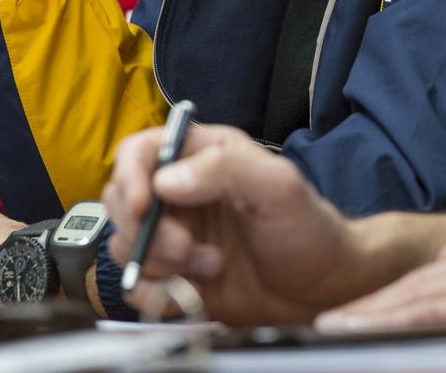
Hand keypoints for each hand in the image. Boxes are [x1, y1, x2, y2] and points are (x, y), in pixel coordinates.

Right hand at [102, 125, 365, 324]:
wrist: (323, 289)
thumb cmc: (309, 229)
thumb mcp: (279, 188)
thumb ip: (226, 170)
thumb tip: (166, 180)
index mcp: (204, 156)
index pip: (140, 151)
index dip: (130, 176)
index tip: (143, 208)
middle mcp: (183, 191)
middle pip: (122, 199)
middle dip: (147, 229)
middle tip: (186, 248)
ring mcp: (176, 234)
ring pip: (127, 243)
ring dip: (160, 262)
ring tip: (210, 266)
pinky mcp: (174, 276)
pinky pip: (138, 283)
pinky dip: (157, 293)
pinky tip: (194, 293)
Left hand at [318, 213, 445, 329]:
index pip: (429, 276)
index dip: (393, 294)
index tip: (362, 310)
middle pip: (414, 286)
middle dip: (372, 307)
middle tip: (330, 325)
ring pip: (419, 296)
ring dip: (378, 315)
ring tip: (341, 329)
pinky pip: (444, 308)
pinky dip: (411, 317)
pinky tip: (385, 330)